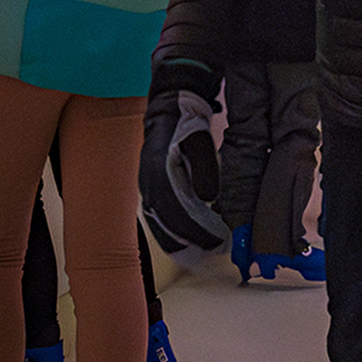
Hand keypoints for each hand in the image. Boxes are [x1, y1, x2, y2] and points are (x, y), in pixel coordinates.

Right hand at [139, 63, 227, 254]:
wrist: (168, 110)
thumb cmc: (187, 125)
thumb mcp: (199, 141)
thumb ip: (204, 168)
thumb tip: (208, 197)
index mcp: (159, 175)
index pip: (176, 213)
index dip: (197, 231)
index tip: (216, 242)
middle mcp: (148, 185)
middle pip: (166, 224)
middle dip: (190, 241)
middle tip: (213, 251)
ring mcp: (145, 189)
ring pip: (160, 224)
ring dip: (181, 239)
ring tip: (204, 250)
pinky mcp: (149, 190)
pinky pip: (158, 217)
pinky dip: (173, 232)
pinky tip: (189, 239)